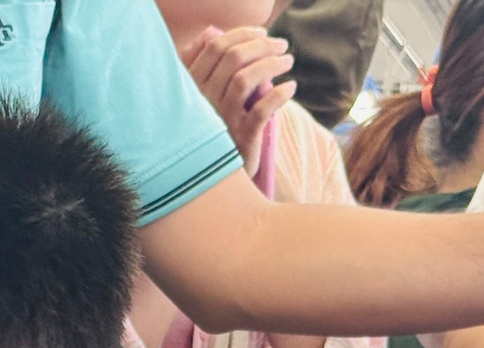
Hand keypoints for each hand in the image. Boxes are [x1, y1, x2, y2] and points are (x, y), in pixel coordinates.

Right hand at [180, 26, 294, 178]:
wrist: (217, 177)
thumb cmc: (215, 130)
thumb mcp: (205, 96)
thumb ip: (205, 65)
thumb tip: (211, 34)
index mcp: (193, 87)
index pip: (215, 47)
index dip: (241, 34)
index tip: (262, 34)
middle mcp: (203, 102)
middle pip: (233, 58)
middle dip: (262, 45)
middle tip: (282, 45)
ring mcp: (221, 120)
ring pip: (245, 79)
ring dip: (272, 64)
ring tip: (288, 61)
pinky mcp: (240, 139)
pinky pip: (261, 110)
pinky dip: (279, 95)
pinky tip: (290, 87)